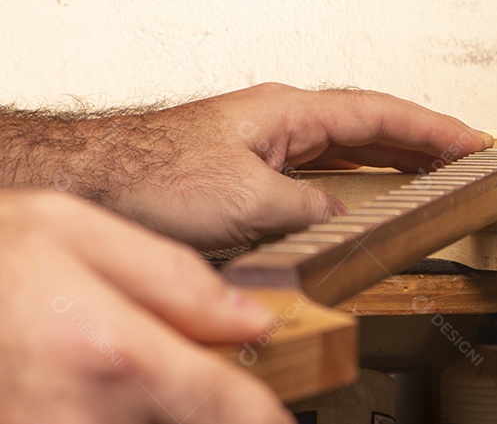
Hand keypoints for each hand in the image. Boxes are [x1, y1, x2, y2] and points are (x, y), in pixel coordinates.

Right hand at [0, 190, 290, 422]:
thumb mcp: (74, 231)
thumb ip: (175, 279)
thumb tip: (249, 319)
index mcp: (108, 350)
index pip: (225, 406)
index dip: (266, 416)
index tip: (283, 416)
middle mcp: (76, 415)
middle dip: (201, 406)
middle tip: (181, 370)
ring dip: (150, 408)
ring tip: (113, 370)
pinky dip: (105, 414)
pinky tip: (93, 388)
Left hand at [44, 84, 492, 249]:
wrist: (94, 176)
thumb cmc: (149, 171)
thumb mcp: (246, 198)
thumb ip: (308, 209)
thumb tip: (345, 220)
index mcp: (289, 111)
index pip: (380, 114)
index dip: (432, 129)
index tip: (471, 140)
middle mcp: (282, 120)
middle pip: (371, 125)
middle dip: (423, 139)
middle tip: (467, 154)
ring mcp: (268, 143)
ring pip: (349, 147)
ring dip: (395, 158)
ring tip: (434, 170)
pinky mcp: (253, 170)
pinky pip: (323, 171)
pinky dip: (358, 180)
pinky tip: (368, 195)